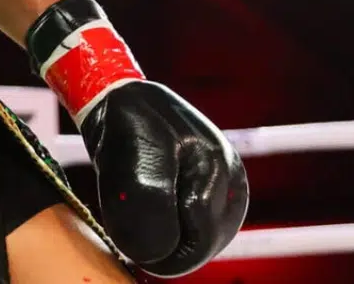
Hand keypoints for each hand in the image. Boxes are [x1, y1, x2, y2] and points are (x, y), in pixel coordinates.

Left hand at [26, 0, 247, 274]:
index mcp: (214, 169)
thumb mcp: (129, 170)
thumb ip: (149, 212)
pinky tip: (165, 217)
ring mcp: (229, 172)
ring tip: (150, 227)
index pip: (202, 240)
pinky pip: (211, 218)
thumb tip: (158, 254)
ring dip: (182, 237)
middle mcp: (230, 172)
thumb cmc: (124, 128)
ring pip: (213, 232)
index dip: (169, 256)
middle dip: (177, 248)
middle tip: (141, 244)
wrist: (122, 96)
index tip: (139, 253)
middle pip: (211, 239)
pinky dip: (187, 225)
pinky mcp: (221, 174)